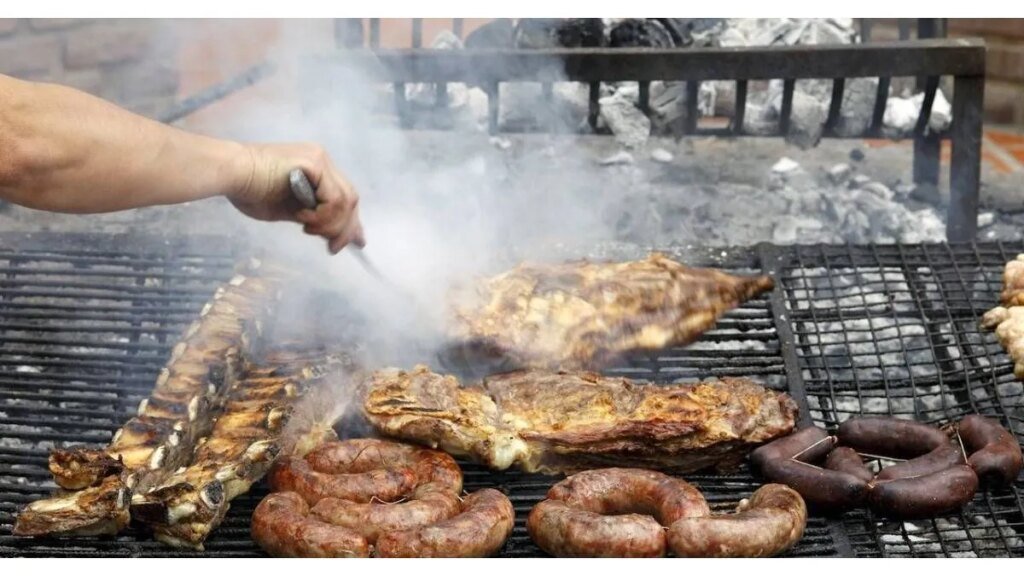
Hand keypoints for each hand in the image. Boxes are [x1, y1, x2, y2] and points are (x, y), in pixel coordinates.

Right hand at [229, 142, 364, 253]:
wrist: (230, 173)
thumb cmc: (249, 191)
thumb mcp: (290, 211)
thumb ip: (314, 219)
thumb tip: (334, 237)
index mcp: (317, 170)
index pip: (344, 197)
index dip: (351, 222)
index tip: (356, 243)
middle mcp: (323, 161)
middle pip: (350, 199)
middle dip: (345, 228)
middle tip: (333, 248)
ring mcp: (320, 160)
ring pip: (346, 201)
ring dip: (330, 224)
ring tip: (306, 228)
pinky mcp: (314, 163)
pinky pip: (334, 198)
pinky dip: (323, 215)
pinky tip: (303, 218)